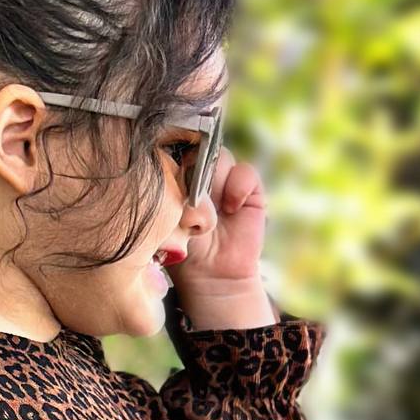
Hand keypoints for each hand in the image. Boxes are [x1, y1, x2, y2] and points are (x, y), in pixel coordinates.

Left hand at [171, 142, 269, 315]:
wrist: (212, 274)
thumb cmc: (184, 249)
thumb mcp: (169, 217)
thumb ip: (171, 191)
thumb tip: (177, 170)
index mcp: (178, 174)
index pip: (176, 146)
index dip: (174, 150)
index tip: (170, 167)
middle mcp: (202, 172)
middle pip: (199, 145)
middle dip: (192, 168)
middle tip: (188, 197)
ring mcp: (226, 179)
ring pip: (220, 155)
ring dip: (213, 179)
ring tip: (209, 209)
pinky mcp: (250, 190)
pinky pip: (246, 171)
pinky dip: (238, 186)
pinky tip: (231, 208)